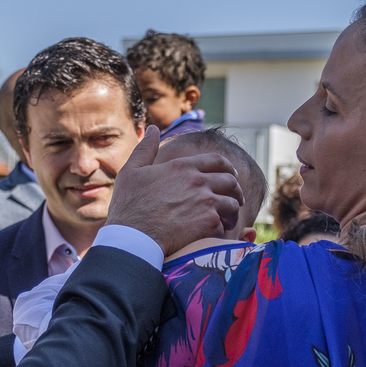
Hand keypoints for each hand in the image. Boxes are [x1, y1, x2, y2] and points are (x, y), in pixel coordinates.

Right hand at [107, 125, 242, 255]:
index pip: (216, 161)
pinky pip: (225, 225)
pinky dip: (222, 230)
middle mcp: (198, 181)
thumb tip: (153, 128)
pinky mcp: (209, 223)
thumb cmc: (129, 205)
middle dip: (236, 190)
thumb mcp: (132, 171)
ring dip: (232, 211)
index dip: (228, 167)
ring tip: (229, 219)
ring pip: (232, 204)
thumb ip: (146, 148)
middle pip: (230, 181)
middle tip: (237, 198)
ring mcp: (206, 202)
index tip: (232, 174)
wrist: (134, 237)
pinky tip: (216, 234)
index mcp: (182, 166)